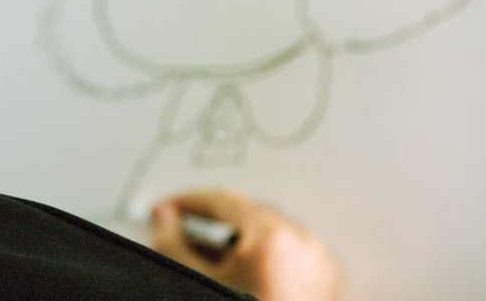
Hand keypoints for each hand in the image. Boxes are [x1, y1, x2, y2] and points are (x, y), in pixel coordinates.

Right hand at [151, 190, 338, 300]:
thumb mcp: (194, 281)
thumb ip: (171, 242)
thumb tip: (164, 218)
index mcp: (269, 237)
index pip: (222, 200)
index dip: (187, 202)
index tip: (167, 210)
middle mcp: (299, 243)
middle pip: (247, 213)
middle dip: (211, 220)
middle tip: (180, 228)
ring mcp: (316, 264)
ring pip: (267, 234)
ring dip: (234, 238)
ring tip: (205, 255)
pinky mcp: (322, 284)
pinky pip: (285, 254)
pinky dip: (258, 256)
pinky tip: (234, 274)